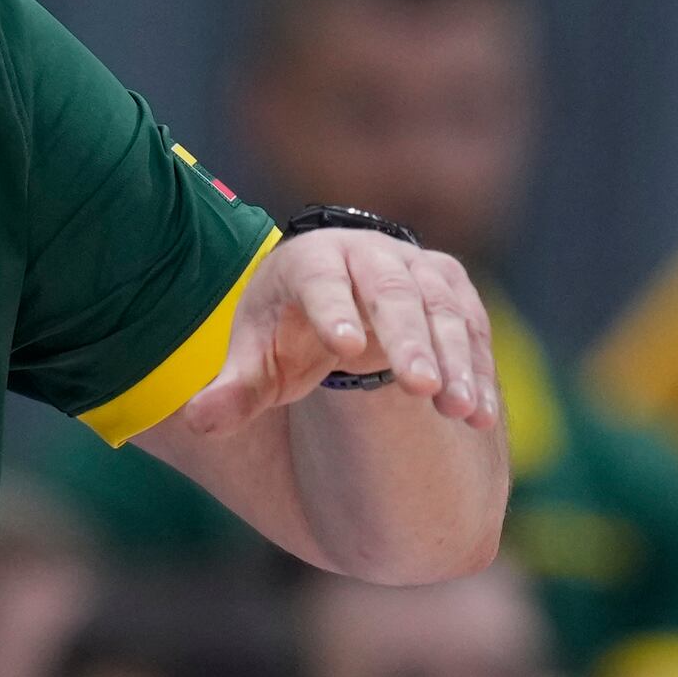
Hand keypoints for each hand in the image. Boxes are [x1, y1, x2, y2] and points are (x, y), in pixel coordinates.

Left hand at [181, 230, 499, 435]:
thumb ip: (233, 391)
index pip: (320, 280)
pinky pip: (472, 325)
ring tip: (459, 411)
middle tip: (422, 388)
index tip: (345, 348)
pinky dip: (479, 367)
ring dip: (455, 359)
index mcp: (310, 259)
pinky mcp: (451, 288)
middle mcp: (367, 253)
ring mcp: (415, 267)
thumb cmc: (286, 332)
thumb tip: (197, 422)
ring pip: (441, 309)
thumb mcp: (256, 360)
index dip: (332, 310)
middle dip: (408, 339)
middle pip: (391, 291)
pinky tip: (480, 413)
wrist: (335, 297)